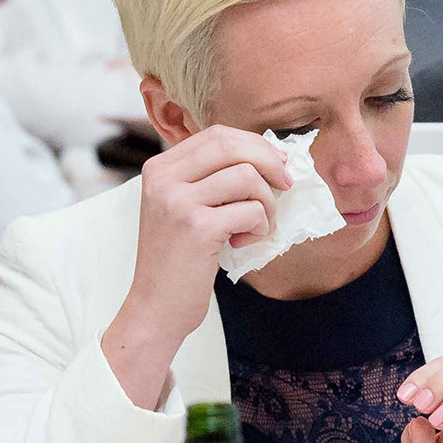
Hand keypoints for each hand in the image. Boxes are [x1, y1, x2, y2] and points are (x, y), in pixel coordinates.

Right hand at [101, 127, 288, 408]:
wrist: (155, 308)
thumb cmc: (177, 260)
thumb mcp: (182, 208)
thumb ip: (209, 178)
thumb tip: (269, 155)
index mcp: (159, 168)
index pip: (216, 135)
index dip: (254, 144)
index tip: (277, 163)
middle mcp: (163, 179)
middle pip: (231, 146)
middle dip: (269, 162)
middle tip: (286, 186)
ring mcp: (178, 202)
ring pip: (247, 177)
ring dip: (266, 204)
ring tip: (255, 227)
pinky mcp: (198, 227)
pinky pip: (252, 211)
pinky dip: (259, 228)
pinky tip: (241, 243)